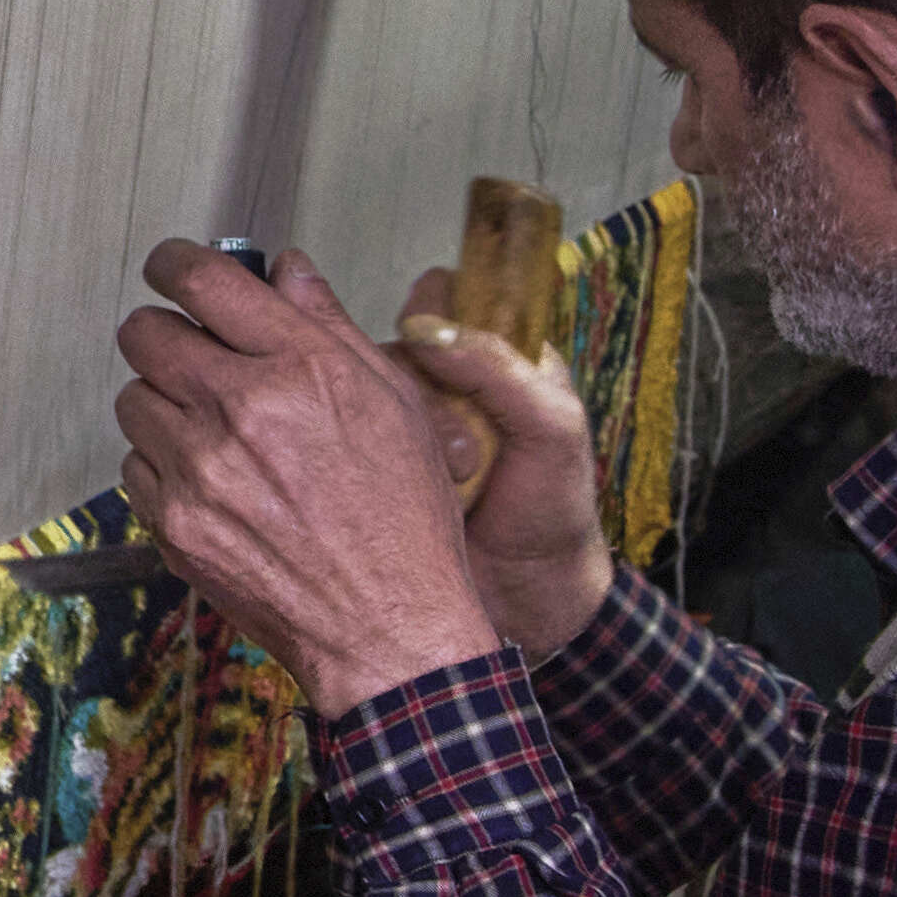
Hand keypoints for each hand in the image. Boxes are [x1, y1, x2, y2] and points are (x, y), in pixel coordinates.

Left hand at [116, 239, 500, 716]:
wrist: (387, 630)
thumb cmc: (403, 518)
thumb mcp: (395, 404)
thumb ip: (330, 327)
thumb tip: (285, 269)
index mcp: (301, 369)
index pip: (202, 279)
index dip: (175, 263)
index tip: (171, 267)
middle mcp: (240, 411)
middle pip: (144, 333)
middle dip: (166, 334)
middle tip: (196, 354)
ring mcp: (198, 471)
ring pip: (133, 398)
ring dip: (165, 405)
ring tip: (218, 433)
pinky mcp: (172, 523)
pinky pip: (134, 464)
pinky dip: (163, 466)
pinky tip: (214, 484)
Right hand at [396, 313, 608, 668]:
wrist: (527, 601)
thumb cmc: (553, 514)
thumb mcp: (552, 431)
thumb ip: (501, 370)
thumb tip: (428, 329)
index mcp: (498, 358)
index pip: (448, 295)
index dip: (434, 312)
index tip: (435, 349)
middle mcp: (446, 383)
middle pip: (394, 340)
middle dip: (417, 386)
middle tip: (463, 443)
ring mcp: (405, 424)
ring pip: (361, 386)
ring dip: (397, 427)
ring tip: (453, 475)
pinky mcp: (373, 462)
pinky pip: (344, 433)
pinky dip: (363, 454)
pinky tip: (396, 483)